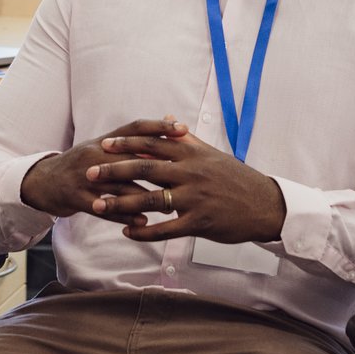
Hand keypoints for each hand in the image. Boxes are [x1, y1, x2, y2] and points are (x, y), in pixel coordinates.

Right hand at [20, 118, 189, 217]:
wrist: (45, 181)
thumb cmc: (85, 163)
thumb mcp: (106, 147)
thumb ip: (137, 138)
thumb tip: (170, 120)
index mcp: (105, 140)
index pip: (136, 128)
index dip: (160, 127)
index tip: (184, 130)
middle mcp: (95, 154)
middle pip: (131, 157)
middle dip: (159, 167)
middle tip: (186, 177)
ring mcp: (85, 176)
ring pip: (119, 186)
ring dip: (146, 198)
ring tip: (170, 207)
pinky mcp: (76, 198)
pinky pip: (104, 208)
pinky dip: (123, 216)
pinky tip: (143, 222)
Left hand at [86, 127, 287, 244]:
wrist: (265, 205)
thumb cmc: (236, 179)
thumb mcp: (212, 155)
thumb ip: (187, 140)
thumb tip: (167, 121)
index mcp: (193, 154)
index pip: (154, 144)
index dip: (127, 144)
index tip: (105, 144)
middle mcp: (191, 173)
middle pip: (145, 169)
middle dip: (113, 170)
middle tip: (89, 172)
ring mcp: (194, 198)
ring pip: (150, 199)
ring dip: (121, 203)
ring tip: (98, 205)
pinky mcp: (199, 223)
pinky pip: (165, 229)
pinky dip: (143, 231)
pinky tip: (127, 232)